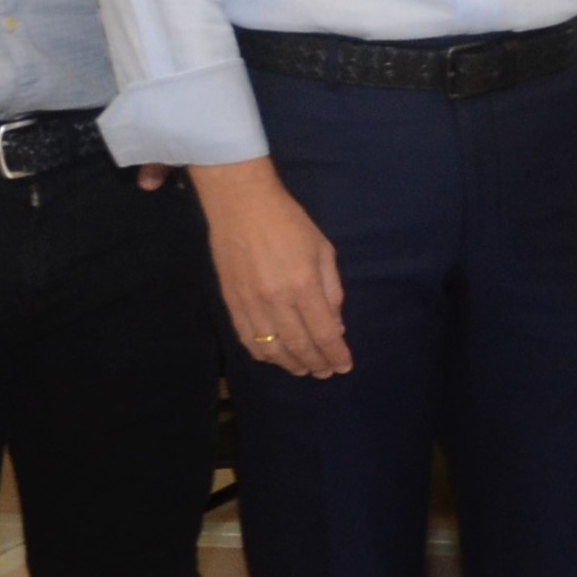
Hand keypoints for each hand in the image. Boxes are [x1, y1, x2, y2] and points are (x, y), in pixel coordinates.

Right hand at [195, 159, 349, 376]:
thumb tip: (336, 327)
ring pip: (272, 350)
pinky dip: (264, 354)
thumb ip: (332, 290)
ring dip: (291, 365)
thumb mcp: (322, 250)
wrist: (240, 204)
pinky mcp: (231, 304)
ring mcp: (250, 305)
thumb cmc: (288, 222)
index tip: (345, 366)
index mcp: (303, 285)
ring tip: (304, 369)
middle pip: (299, 347)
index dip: (336, 355)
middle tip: (326, 372)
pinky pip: (248, 341)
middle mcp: (276, 301)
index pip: (324, 333)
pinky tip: (276, 356)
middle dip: (316, 365)